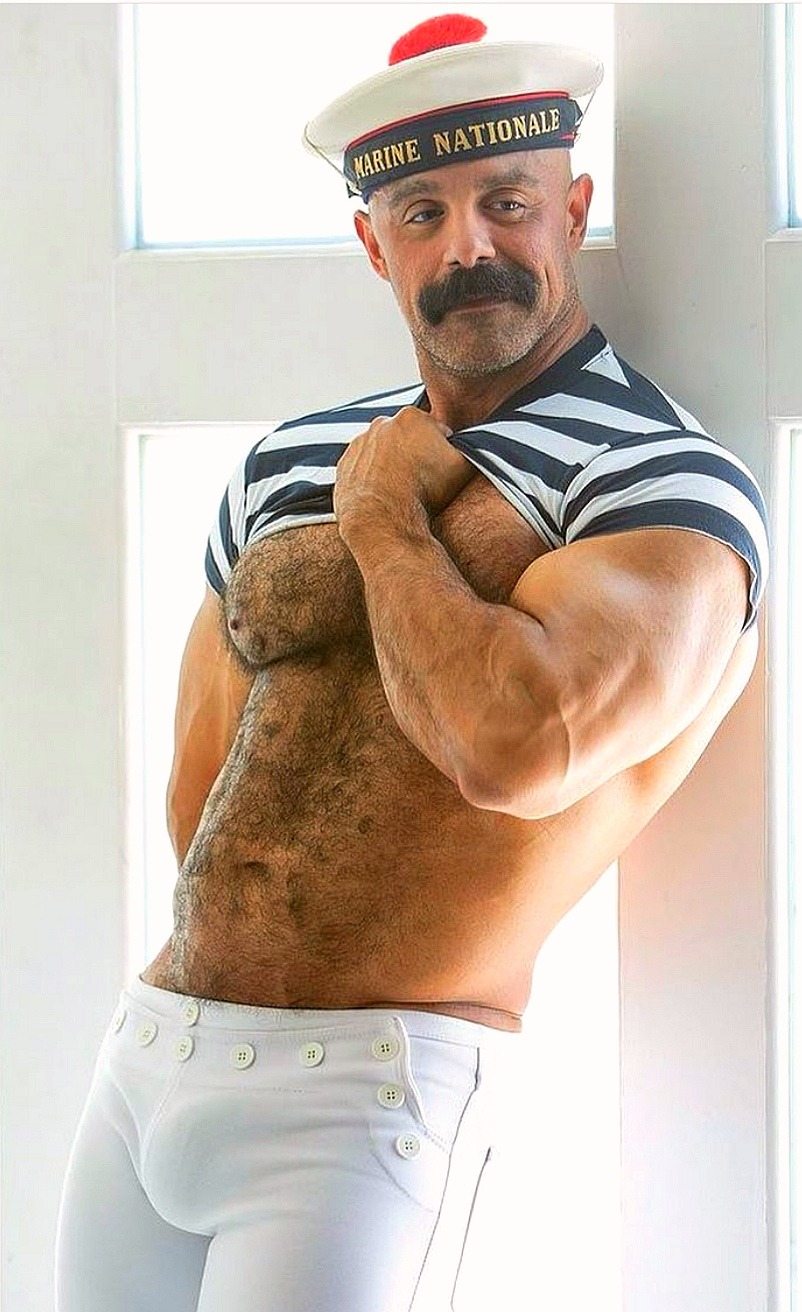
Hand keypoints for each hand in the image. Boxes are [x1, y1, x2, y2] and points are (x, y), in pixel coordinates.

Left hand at [334, 407, 473, 538]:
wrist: (382, 520)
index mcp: (412, 416)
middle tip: (425, 482)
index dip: (444, 452)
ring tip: (404, 491)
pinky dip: (374, 479)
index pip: (436, 431)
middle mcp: (381, 424)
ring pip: (384, 453)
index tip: (443, 471)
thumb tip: (469, 444)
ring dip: (394, 466)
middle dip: (417, 455)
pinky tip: (385, 496)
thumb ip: (470, 447)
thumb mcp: (464, 466)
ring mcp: (359, 444)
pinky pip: (364, 470)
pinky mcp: (344, 466)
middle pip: (408, 439)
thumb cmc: (424, 492)